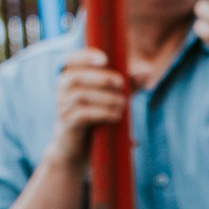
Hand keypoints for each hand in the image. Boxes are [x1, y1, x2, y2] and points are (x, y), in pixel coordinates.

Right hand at [50, 48, 128, 166]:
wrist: (78, 151)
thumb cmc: (97, 119)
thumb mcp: (113, 98)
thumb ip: (127, 85)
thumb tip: (146, 72)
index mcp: (70, 78)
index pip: (71, 60)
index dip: (85, 57)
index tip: (105, 59)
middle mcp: (62, 90)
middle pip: (76, 77)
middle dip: (101, 78)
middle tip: (121, 84)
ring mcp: (63, 107)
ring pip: (80, 96)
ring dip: (105, 98)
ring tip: (123, 103)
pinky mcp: (69, 125)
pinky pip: (83, 115)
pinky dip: (102, 113)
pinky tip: (116, 116)